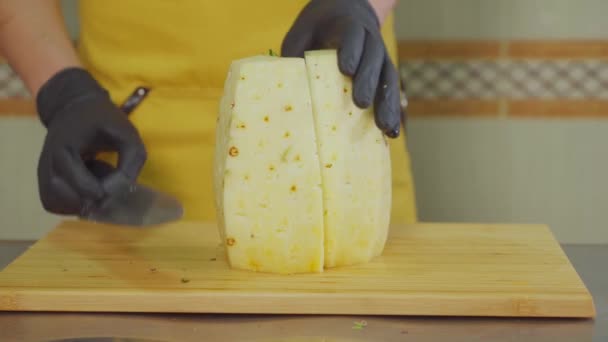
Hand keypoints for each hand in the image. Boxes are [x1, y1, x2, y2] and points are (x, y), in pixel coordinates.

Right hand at [36, 67, 146, 215]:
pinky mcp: (44, 180)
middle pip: (64, 198)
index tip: (116, 185)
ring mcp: (42, 173)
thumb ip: (133, 157)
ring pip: (56, 204)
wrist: (73, 107)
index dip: (101, 192)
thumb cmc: (102, 119)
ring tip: (96, 185)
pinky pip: (53, 203)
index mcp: (64, 148)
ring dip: (80, 203)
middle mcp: (47, 163)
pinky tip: (86, 188)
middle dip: (90, 201)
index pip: (78, 184)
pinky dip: (72, 203)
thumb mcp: (125, 131)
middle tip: (109, 189)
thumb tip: (127, 185)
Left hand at [282, 0, 401, 137]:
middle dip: (367, 81)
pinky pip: (391, 92)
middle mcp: (371, 40)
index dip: (351, 51)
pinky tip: (391, 133)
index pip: (353, 36)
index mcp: (350, 26)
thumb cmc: (317, 30)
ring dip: (387, 104)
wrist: (344, 15)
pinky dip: (393, 112)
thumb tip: (283, 89)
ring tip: (385, 127)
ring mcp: (382, 58)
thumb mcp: (302, 35)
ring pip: (388, 79)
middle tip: (360, 103)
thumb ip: (296, 56)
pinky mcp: (385, 74)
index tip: (346, 70)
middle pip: (374, 59)